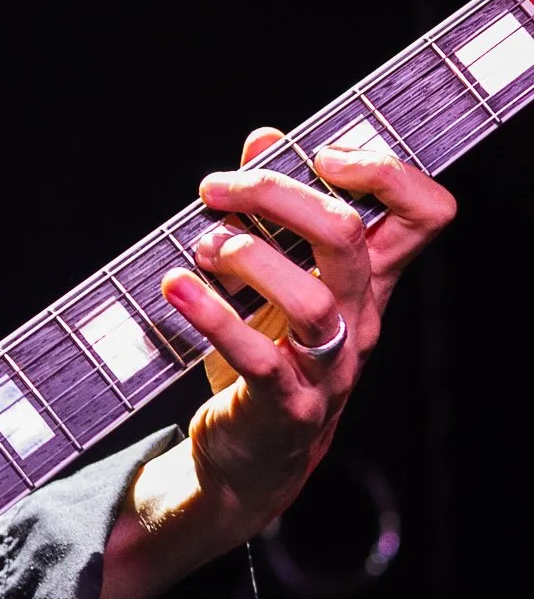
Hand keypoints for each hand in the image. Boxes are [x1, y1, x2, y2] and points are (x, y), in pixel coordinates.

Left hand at [98, 126, 454, 598]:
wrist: (248, 459)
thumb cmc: (263, 357)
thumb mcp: (271, 280)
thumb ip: (270, 208)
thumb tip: (265, 139)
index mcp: (366, 282)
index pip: (423, 214)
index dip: (385, 171)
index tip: (320, 152)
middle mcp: (358, 320)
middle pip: (350, 237)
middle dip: (278, 196)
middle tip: (217, 190)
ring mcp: (327, 367)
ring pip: (313, 298)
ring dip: (246, 256)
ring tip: (201, 247)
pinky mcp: (286, 407)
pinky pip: (257, 356)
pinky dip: (210, 313)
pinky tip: (174, 287)